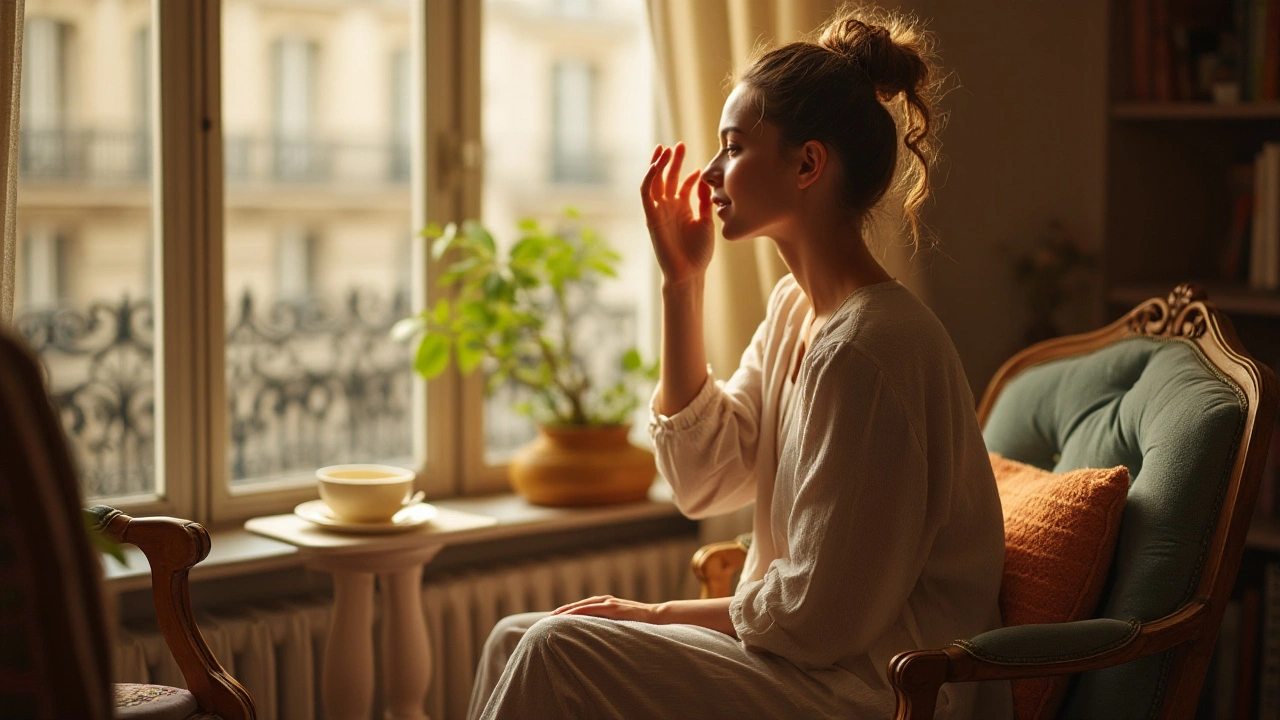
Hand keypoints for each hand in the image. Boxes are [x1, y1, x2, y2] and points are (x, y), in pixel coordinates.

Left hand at [551, 595, 663, 623]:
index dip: (571, 611)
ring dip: (569, 609)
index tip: (557, 617)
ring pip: (584, 605)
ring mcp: (610, 603)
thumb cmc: (640, 622)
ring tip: (556, 616)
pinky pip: (593, 609)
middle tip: (550, 617)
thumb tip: (598, 635)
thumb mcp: (621, 623)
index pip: (585, 607)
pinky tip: (571, 615)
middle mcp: (607, 601)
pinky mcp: (614, 608)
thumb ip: (610, 625)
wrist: (657, 616)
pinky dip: (581, 611)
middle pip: (581, 604)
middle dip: (565, 610)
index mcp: (608, 604)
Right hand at [641, 143, 714, 285]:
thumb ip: (704, 201)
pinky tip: (655, 166)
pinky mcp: (650, 216)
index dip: (689, 174)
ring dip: (658, 165)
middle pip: (667, 178)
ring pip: (654, 182)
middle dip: (672, 161)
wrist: (689, 273)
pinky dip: (648, 178)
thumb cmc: (699, 253)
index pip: (682, 185)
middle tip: (679, 145)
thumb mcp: (706, 221)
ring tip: (664, 150)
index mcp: (682, 209)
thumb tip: (704, 180)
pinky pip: (646, 194)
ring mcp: (659, 211)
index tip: (699, 168)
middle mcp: (669, 207)